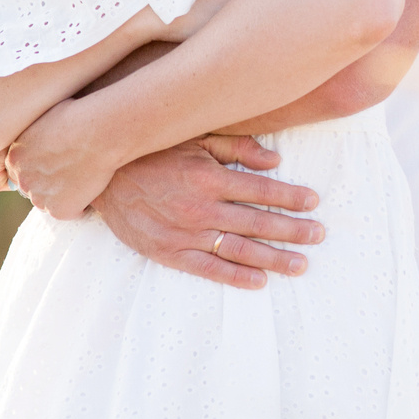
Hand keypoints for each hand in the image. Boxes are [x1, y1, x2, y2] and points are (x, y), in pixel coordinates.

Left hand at [4, 98, 115, 219]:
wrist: (100, 131)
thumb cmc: (80, 116)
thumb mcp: (46, 118)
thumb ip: (35, 136)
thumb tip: (41, 140)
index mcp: (15, 157)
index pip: (23, 171)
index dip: (44, 166)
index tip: (61, 160)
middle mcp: (22, 179)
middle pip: (34, 189)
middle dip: (51, 182)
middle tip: (74, 168)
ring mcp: (39, 197)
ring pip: (51, 202)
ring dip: (66, 194)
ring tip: (86, 174)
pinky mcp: (59, 210)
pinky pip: (72, 212)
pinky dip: (83, 204)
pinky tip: (93, 184)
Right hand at [96, 135, 322, 290]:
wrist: (100, 176)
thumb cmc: (151, 151)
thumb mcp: (192, 136)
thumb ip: (235, 146)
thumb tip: (276, 160)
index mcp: (208, 177)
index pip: (261, 189)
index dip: (290, 197)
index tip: (314, 202)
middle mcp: (200, 208)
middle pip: (257, 222)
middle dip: (292, 230)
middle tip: (319, 236)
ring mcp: (183, 234)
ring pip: (238, 250)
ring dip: (273, 258)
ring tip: (300, 264)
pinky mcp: (167, 252)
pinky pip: (207, 269)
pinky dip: (235, 277)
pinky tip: (259, 281)